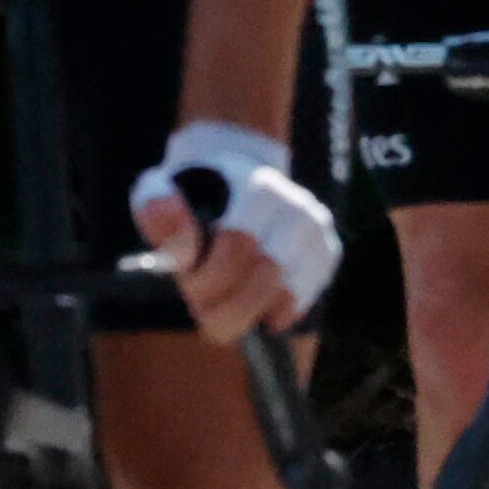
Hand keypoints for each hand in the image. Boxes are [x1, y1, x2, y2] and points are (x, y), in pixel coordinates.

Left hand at [134, 122, 342, 342]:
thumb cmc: (193, 197)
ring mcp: (317, 229)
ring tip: (230, 299)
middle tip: (207, 301)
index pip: (239, 248)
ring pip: (287, 293)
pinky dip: (277, 311)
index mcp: (258, 189)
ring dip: (251, 307)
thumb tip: (181, 248)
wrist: (237, 177)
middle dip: (229, 300)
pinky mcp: (328, 251)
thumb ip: (159, 214)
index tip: (189, 283)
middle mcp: (297, 206)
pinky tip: (257, 305)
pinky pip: (305, 298)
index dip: (208, 280)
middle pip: (266, 276)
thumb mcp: (160, 194)